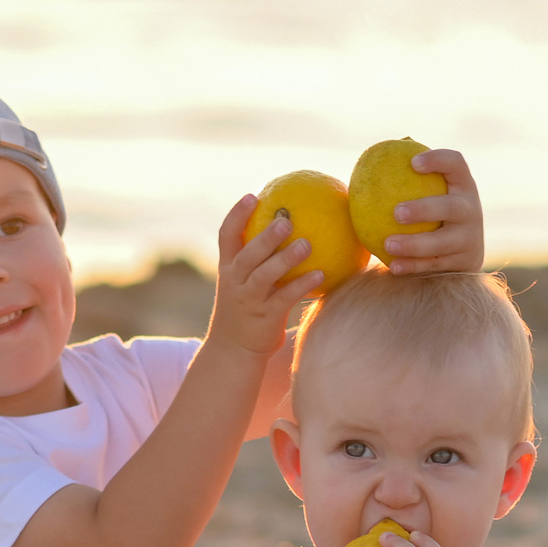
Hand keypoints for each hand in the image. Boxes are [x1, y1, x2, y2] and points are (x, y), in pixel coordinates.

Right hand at [204, 194, 325, 358]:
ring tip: (306, 244)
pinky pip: (284, 298)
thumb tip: (293, 229)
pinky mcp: (264, 317)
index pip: (226, 236)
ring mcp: (248, 300)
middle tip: (285, 219)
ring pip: (263, 276)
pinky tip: (321, 274)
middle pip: (247, 255)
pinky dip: (301, 285)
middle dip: (264, 237)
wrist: (233, 350)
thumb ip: (260, 260)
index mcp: (227, 268)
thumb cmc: (247, 308)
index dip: (237, 215)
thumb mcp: (245, 282)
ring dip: (284, 259)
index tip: (252, 196)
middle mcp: (234, 281)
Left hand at [380, 148, 483, 274]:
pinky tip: (393, 266)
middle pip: (450, 207)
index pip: (456, 164)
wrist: (465, 251)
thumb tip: (374, 156)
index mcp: (463, 185)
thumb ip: (409, 175)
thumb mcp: (432, 191)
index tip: (412, 163)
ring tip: (388, 244)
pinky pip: (436, 265)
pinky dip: (414, 266)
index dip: (438, 160)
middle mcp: (471, 210)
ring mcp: (471, 238)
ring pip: (443, 242)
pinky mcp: (466, 263)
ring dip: (415, 244)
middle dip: (424, 209)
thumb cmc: (436, 212)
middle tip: (396, 212)